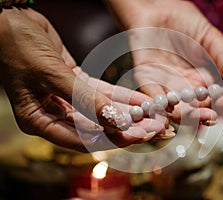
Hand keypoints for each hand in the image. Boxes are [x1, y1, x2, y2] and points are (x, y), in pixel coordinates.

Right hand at [0, 8, 169, 151]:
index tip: (137, 137)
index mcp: (39, 121)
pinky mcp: (75, 83)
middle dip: (126, 129)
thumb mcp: (52, 74)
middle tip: (153, 128)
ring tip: (153, 116)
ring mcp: (65, 99)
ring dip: (128, 113)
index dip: (111, 140)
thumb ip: (84, 99)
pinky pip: (101, 92)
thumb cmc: (18, 47)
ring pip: (102, 110)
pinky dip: (120, 96)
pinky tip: (141, 101)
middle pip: (96, 128)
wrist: (11, 19)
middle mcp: (53, 113)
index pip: (81, 140)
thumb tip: (115, 122)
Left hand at [107, 0, 222, 124]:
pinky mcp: (148, 81)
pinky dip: (161, 107)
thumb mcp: (209, 36)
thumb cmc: (185, 23)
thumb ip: (222, 54)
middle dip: (222, 109)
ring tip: (211, 116)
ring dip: (196, 115)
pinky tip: (172, 113)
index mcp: (206, 80)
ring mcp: (168, 87)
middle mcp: (189, 88)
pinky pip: (154, 98)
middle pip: (206, 107)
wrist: (156, 10)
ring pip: (181, 109)